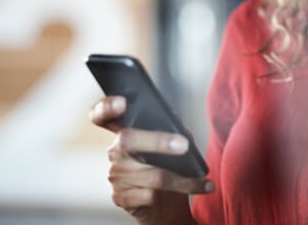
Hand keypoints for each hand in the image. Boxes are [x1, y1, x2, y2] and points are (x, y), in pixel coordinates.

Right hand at [90, 96, 214, 223]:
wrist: (164, 205)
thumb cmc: (167, 167)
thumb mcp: (170, 143)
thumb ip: (171, 128)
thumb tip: (176, 122)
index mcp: (124, 131)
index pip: (103, 115)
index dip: (107, 106)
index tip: (122, 102)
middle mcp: (115, 152)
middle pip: (128, 140)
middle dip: (158, 141)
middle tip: (184, 145)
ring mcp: (116, 176)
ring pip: (152, 175)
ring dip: (184, 180)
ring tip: (204, 180)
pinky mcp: (122, 198)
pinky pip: (151, 195)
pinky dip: (180, 193)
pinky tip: (195, 190)